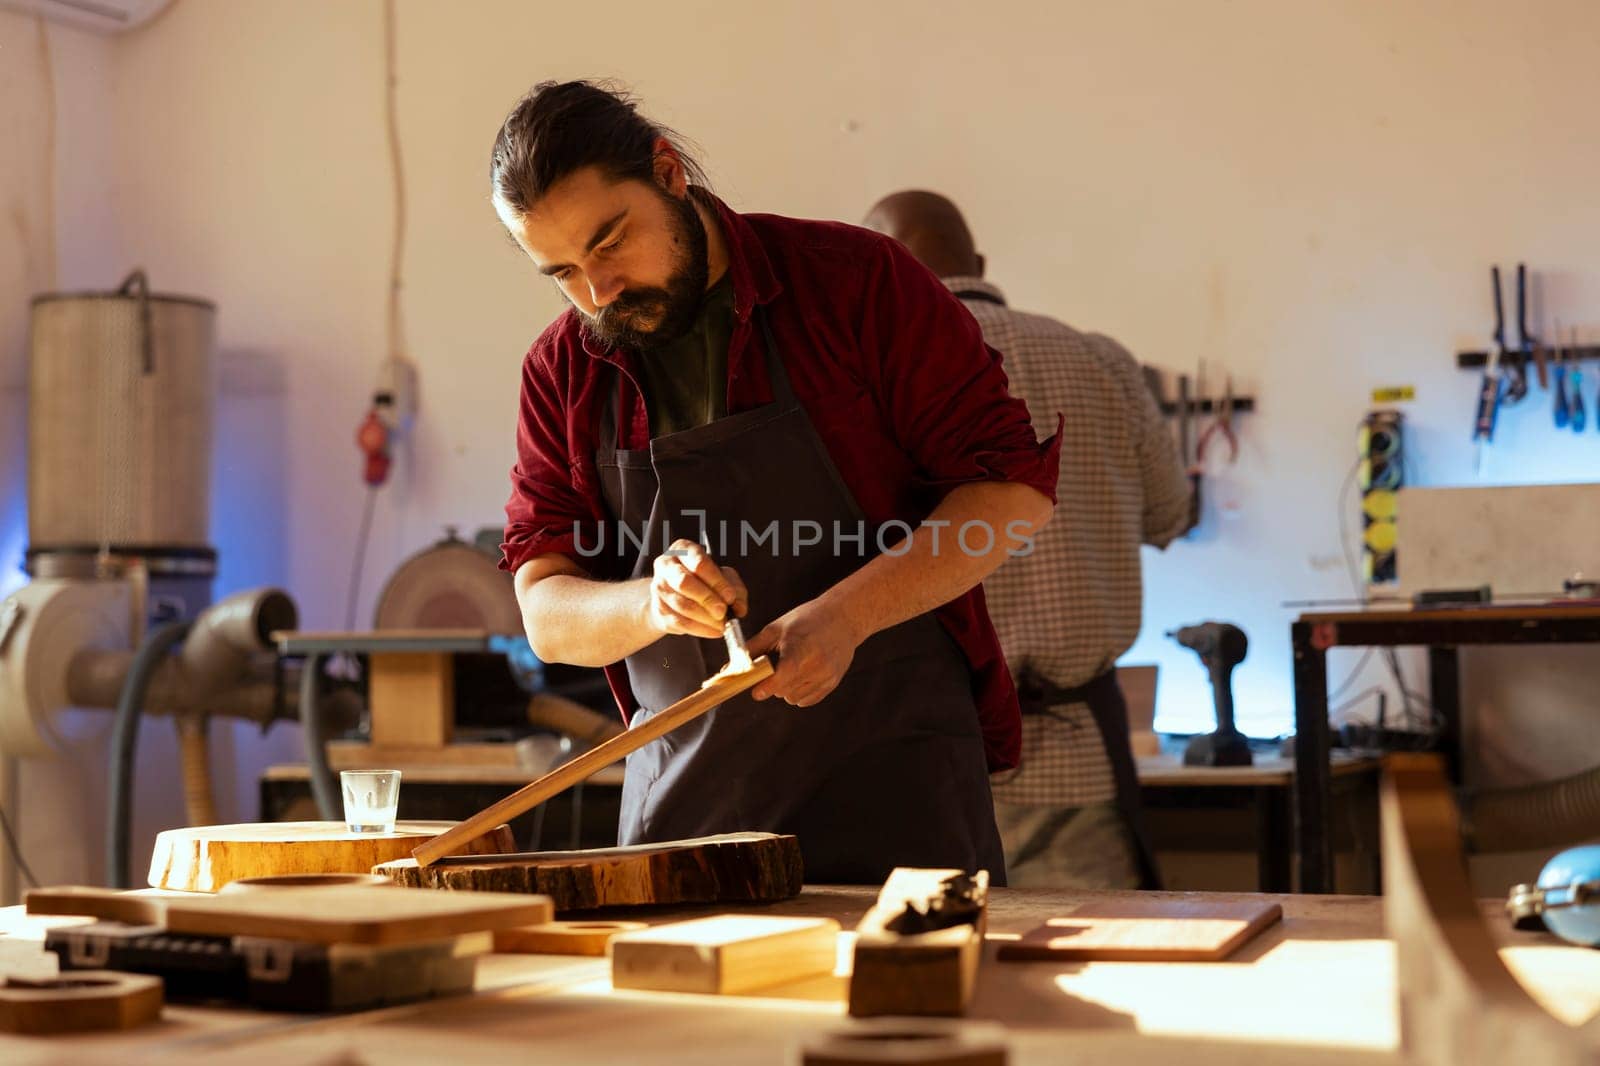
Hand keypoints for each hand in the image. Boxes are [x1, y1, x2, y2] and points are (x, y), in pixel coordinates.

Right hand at [648, 539, 747, 639]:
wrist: (676, 596)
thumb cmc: (703, 581)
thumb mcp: (723, 577)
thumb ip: (735, 589)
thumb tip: (739, 607)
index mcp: (683, 549)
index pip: (699, 563)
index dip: (716, 582)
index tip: (730, 597)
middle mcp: (666, 565)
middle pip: (685, 582)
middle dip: (707, 599)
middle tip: (723, 612)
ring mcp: (659, 587)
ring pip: (682, 605)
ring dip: (705, 618)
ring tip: (722, 625)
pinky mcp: (658, 609)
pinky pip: (679, 622)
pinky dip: (700, 629)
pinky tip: (713, 631)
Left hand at [746, 598, 862, 706]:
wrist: (844, 617)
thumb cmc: (806, 619)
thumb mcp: (777, 627)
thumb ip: (754, 648)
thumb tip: (730, 668)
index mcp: (800, 648)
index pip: (781, 677)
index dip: (766, 687)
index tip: (755, 691)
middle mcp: (816, 665)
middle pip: (783, 691)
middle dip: (772, 684)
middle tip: (774, 668)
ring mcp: (826, 676)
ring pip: (793, 698)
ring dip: (785, 689)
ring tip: (790, 668)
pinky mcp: (833, 683)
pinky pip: (806, 700)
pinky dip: (798, 693)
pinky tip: (801, 675)